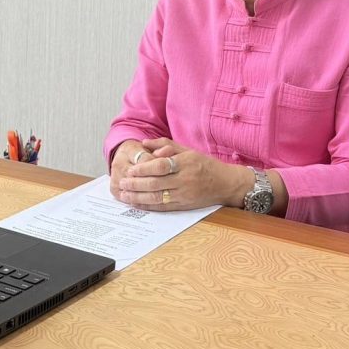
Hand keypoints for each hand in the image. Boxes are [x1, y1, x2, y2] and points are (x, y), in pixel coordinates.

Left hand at [115, 138, 250, 211]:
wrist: (226, 184)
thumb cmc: (205, 165)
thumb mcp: (188, 150)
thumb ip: (166, 145)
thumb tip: (145, 142)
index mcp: (185, 163)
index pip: (160, 166)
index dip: (143, 169)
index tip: (130, 169)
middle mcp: (185, 179)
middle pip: (155, 183)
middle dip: (136, 184)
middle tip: (122, 183)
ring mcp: (184, 194)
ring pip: (157, 197)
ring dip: (138, 197)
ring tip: (124, 195)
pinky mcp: (184, 206)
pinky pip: (163, 206)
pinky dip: (148, 206)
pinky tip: (137, 203)